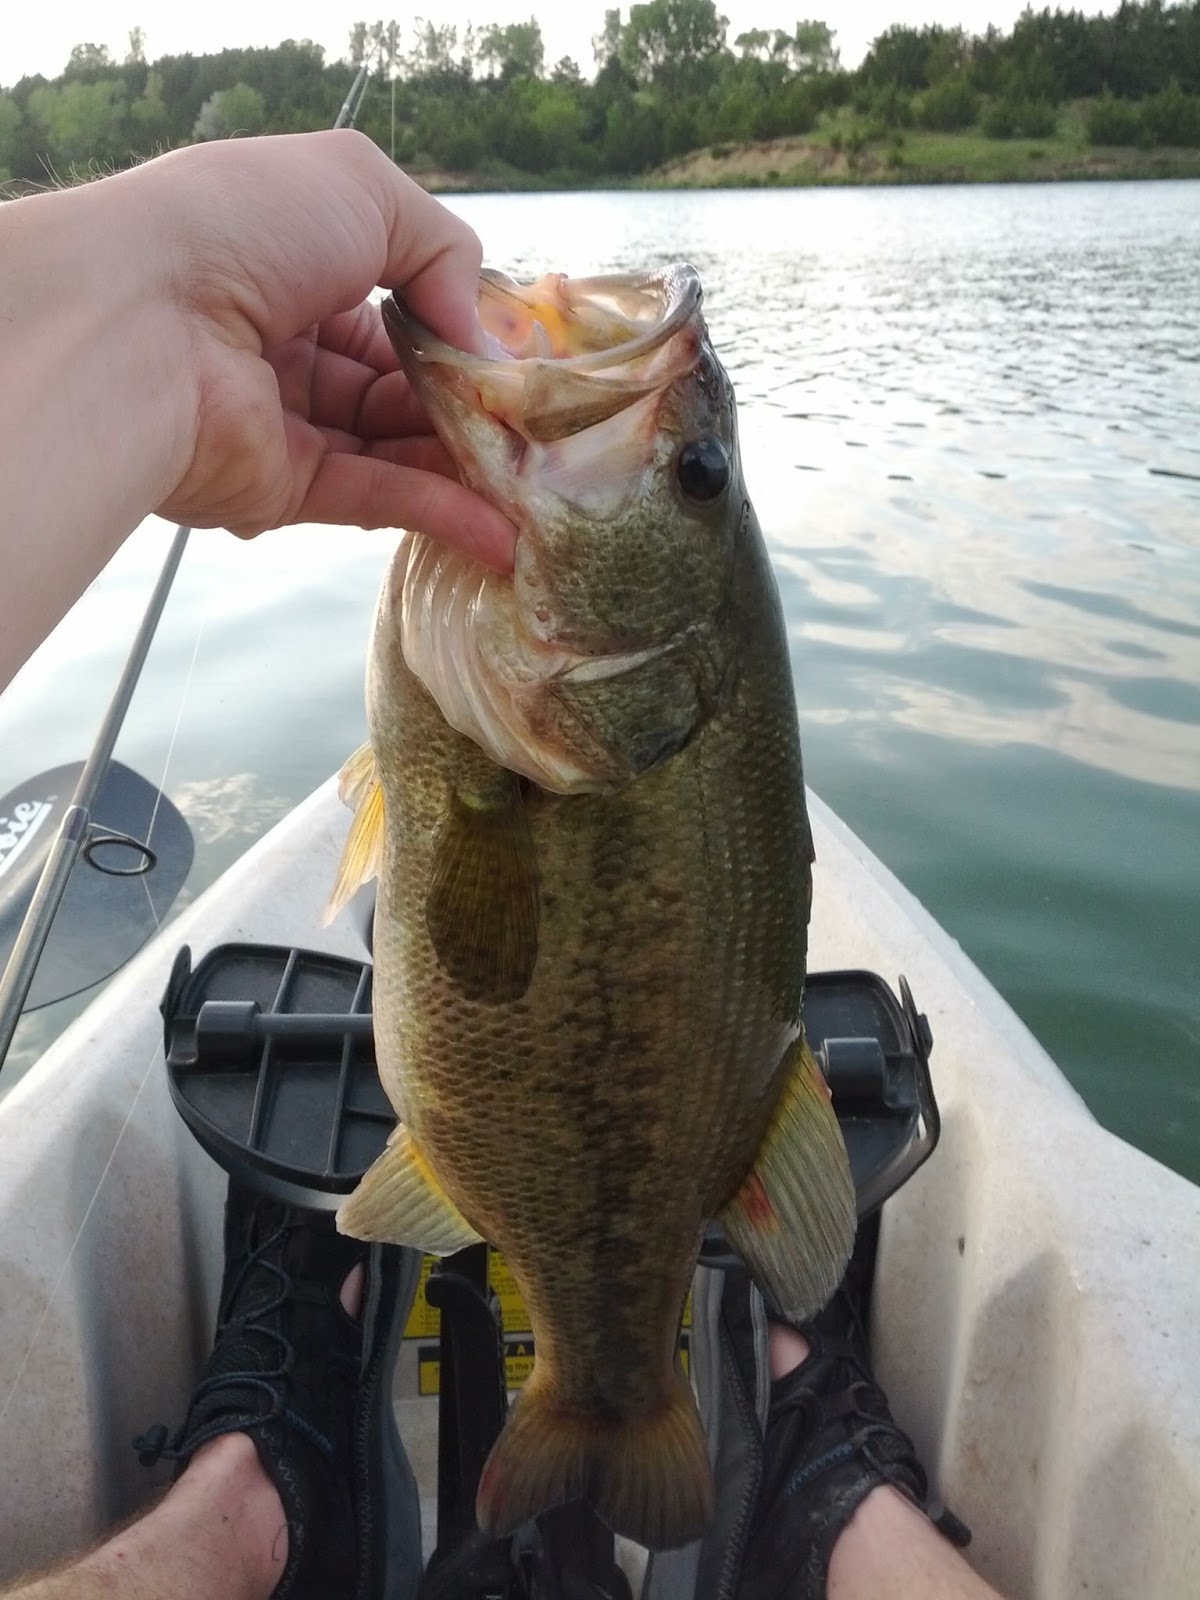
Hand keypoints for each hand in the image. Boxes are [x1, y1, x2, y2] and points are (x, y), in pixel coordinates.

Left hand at [138, 131, 514, 568]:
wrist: (144, 319)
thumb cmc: (243, 228)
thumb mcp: (362, 188)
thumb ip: (443, 250)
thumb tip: (484, 339)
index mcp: (297, 264)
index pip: (398, 307)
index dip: (460, 331)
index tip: (520, 358)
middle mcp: (288, 344)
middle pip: (403, 386)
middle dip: (472, 405)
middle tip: (539, 429)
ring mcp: (285, 422)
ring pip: (395, 447)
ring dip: (467, 464)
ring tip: (538, 483)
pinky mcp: (281, 489)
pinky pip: (373, 499)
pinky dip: (440, 513)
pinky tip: (501, 530)